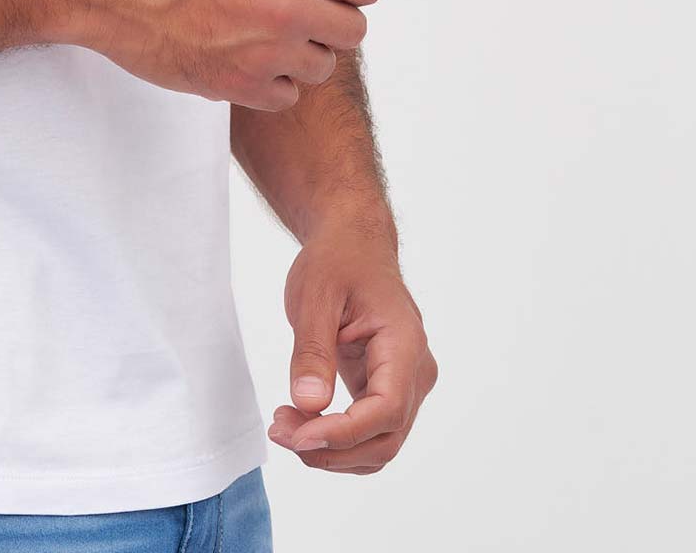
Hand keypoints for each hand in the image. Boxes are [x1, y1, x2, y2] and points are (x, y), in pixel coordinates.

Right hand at [77, 0, 382, 109]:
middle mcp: (290, 6)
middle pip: (354, 31)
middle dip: (329, 19)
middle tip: (290, 7)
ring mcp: (267, 51)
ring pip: (323, 67)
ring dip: (301, 51)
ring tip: (258, 29)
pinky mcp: (240, 86)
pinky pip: (287, 95)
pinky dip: (272, 80)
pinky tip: (243, 54)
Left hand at [266, 220, 437, 472]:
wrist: (353, 244)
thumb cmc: (338, 260)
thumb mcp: (315, 296)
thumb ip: (312, 351)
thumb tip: (308, 404)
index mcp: (404, 343)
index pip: (386, 409)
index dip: (343, 433)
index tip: (297, 434)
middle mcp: (415, 371)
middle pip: (385, 439)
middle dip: (331, 449)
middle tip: (280, 431)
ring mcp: (406, 385)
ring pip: (379, 445)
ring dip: (332, 451)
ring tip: (285, 426)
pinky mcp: (387, 389)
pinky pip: (369, 431)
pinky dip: (337, 439)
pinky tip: (302, 422)